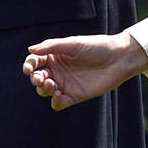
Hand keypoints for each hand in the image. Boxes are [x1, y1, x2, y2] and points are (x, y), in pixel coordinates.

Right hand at [24, 34, 147, 110]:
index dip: (28, 65)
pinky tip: (59, 96)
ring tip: (51, 85)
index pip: (35, 62)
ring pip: (45, 91)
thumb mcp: (73, 44)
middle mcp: (58, 70)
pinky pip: (58, 103)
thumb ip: (51, 46)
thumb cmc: (96, 47)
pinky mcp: (74, 96)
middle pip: (37, 78)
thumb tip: (30, 49)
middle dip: (35, 79)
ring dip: (43, 89)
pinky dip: (55, 102)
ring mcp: (65, 84)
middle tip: (40, 78)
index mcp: (55, 56)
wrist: (119, 58)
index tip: (28, 69)